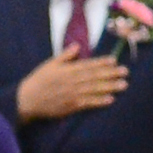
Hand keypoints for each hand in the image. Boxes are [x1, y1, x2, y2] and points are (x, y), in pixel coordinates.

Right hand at [12, 51, 128, 120]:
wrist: (27, 100)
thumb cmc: (38, 81)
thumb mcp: (50, 65)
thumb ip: (65, 56)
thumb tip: (77, 46)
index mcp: (67, 70)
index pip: (87, 65)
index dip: (102, 63)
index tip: (114, 60)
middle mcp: (71, 81)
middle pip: (94, 77)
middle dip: (111, 74)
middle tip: (125, 72)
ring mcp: (72, 94)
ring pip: (94, 89)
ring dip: (109, 87)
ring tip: (123, 85)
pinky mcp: (70, 106)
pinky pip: (87, 103)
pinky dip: (99, 101)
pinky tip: (110, 99)